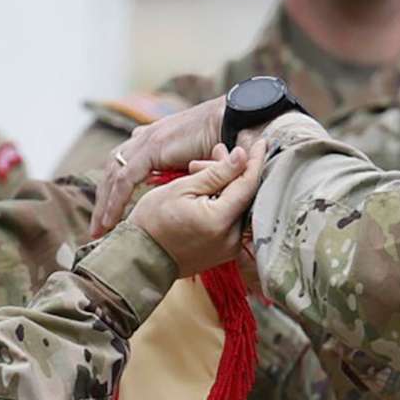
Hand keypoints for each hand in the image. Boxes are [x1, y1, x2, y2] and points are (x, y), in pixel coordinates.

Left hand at [89, 97, 228, 236]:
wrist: (237, 121)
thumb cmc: (227, 142)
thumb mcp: (200, 164)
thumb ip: (187, 176)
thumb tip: (184, 192)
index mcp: (153, 139)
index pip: (124, 166)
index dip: (114, 191)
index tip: (109, 217)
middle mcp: (145, 138)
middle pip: (112, 172)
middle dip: (103, 201)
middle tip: (97, 229)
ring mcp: (147, 141)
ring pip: (113, 177)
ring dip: (104, 205)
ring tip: (100, 230)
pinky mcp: (152, 148)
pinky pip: (125, 179)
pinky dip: (116, 201)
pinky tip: (111, 220)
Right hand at [132, 144, 262, 275]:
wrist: (140, 258)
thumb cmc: (152, 221)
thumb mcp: (181, 189)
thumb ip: (216, 173)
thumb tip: (242, 156)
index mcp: (219, 220)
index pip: (248, 184)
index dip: (254, 160)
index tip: (259, 141)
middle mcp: (231, 238)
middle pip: (245, 196)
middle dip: (236, 171)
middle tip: (218, 151)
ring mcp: (229, 249)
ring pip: (238, 208)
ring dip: (228, 187)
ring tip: (206, 170)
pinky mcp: (224, 253)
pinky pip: (231, 222)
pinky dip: (224, 204)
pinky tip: (209, 192)